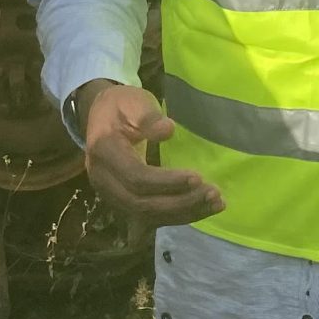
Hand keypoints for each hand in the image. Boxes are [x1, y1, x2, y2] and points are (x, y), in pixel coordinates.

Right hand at [79, 80, 223, 225]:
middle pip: (141, 203)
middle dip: (180, 202)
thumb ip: (148, 116)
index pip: (136, 177)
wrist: (102, 116)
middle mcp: (103, 180)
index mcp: (104, 152)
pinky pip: (150, 216)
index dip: (167, 181)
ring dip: (183, 213)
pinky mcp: (123, 202)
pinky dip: (177, 215)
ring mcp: (111, 195)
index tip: (198, 177)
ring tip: (216, 204)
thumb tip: (168, 130)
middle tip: (214, 194)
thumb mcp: (134, 101)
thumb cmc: (122, 106)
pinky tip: (202, 209)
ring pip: (147, 215)